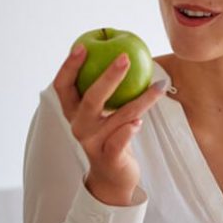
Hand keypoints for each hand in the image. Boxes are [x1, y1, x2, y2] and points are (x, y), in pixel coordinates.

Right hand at [53, 44, 164, 205]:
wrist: (113, 176)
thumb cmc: (110, 136)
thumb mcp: (104, 113)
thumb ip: (107, 91)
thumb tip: (123, 54)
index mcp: (74, 112)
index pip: (63, 86)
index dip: (69, 66)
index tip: (83, 46)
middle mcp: (80, 127)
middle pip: (90, 99)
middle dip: (107, 77)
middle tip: (125, 58)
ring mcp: (93, 143)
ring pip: (117, 117)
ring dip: (140, 100)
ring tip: (159, 85)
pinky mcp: (110, 158)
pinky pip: (120, 141)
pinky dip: (129, 130)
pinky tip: (140, 121)